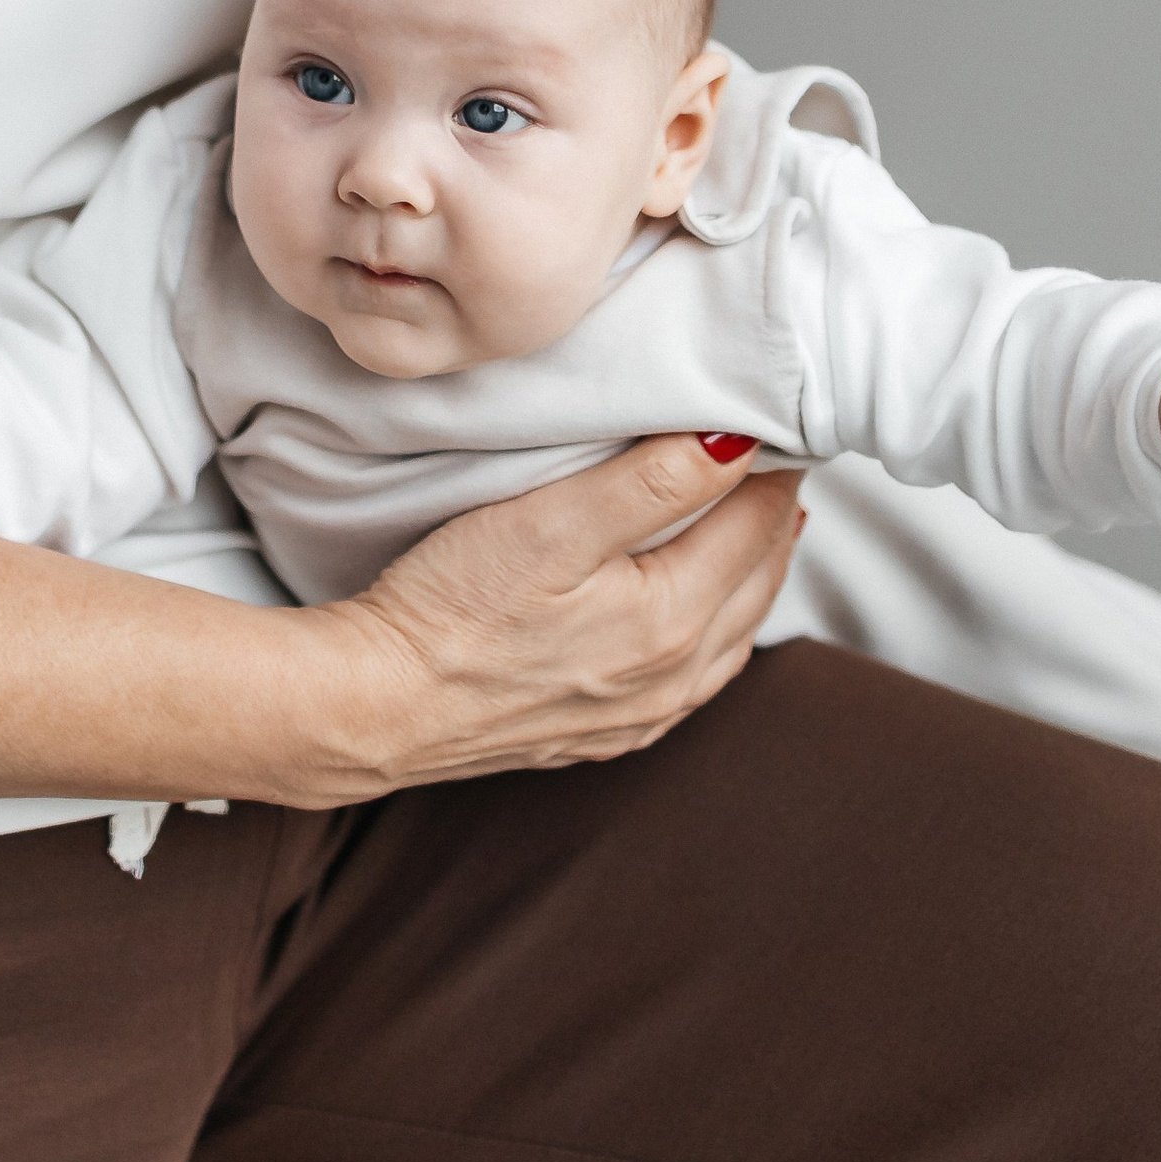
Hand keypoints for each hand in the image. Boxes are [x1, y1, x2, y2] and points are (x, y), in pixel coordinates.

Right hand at [309, 431, 805, 797]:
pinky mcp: (601, 736)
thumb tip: (736, 442)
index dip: (773, 471)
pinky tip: (707, 623)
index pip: (753, 526)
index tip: (782, 425)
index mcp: (670, 620)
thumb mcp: (551, 523)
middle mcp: (670, 679)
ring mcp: (638, 716)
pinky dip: (720, 637)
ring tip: (763, 527)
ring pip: (733, 638)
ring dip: (755, 577)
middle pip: (756, 583)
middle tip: (783, 462)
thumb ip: (650, 482)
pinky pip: (694, 684)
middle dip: (775, 519)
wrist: (377, 706)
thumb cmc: (451, 606)